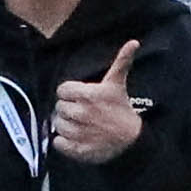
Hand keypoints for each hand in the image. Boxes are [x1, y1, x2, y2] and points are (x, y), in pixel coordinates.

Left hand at [47, 40, 147, 163]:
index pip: (62, 90)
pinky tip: (76, 137)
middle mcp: (81, 113)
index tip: (80, 98)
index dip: (69, 94)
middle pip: (59, 108)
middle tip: (82, 112)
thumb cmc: (122, 110)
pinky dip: (63, 142)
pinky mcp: (77, 149)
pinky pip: (57, 143)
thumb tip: (133, 42)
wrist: (131, 140)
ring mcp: (78, 132)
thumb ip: (122, 62)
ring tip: (80, 125)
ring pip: (57, 125)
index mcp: (88, 95)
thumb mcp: (118, 84)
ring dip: (66, 125)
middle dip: (69, 109)